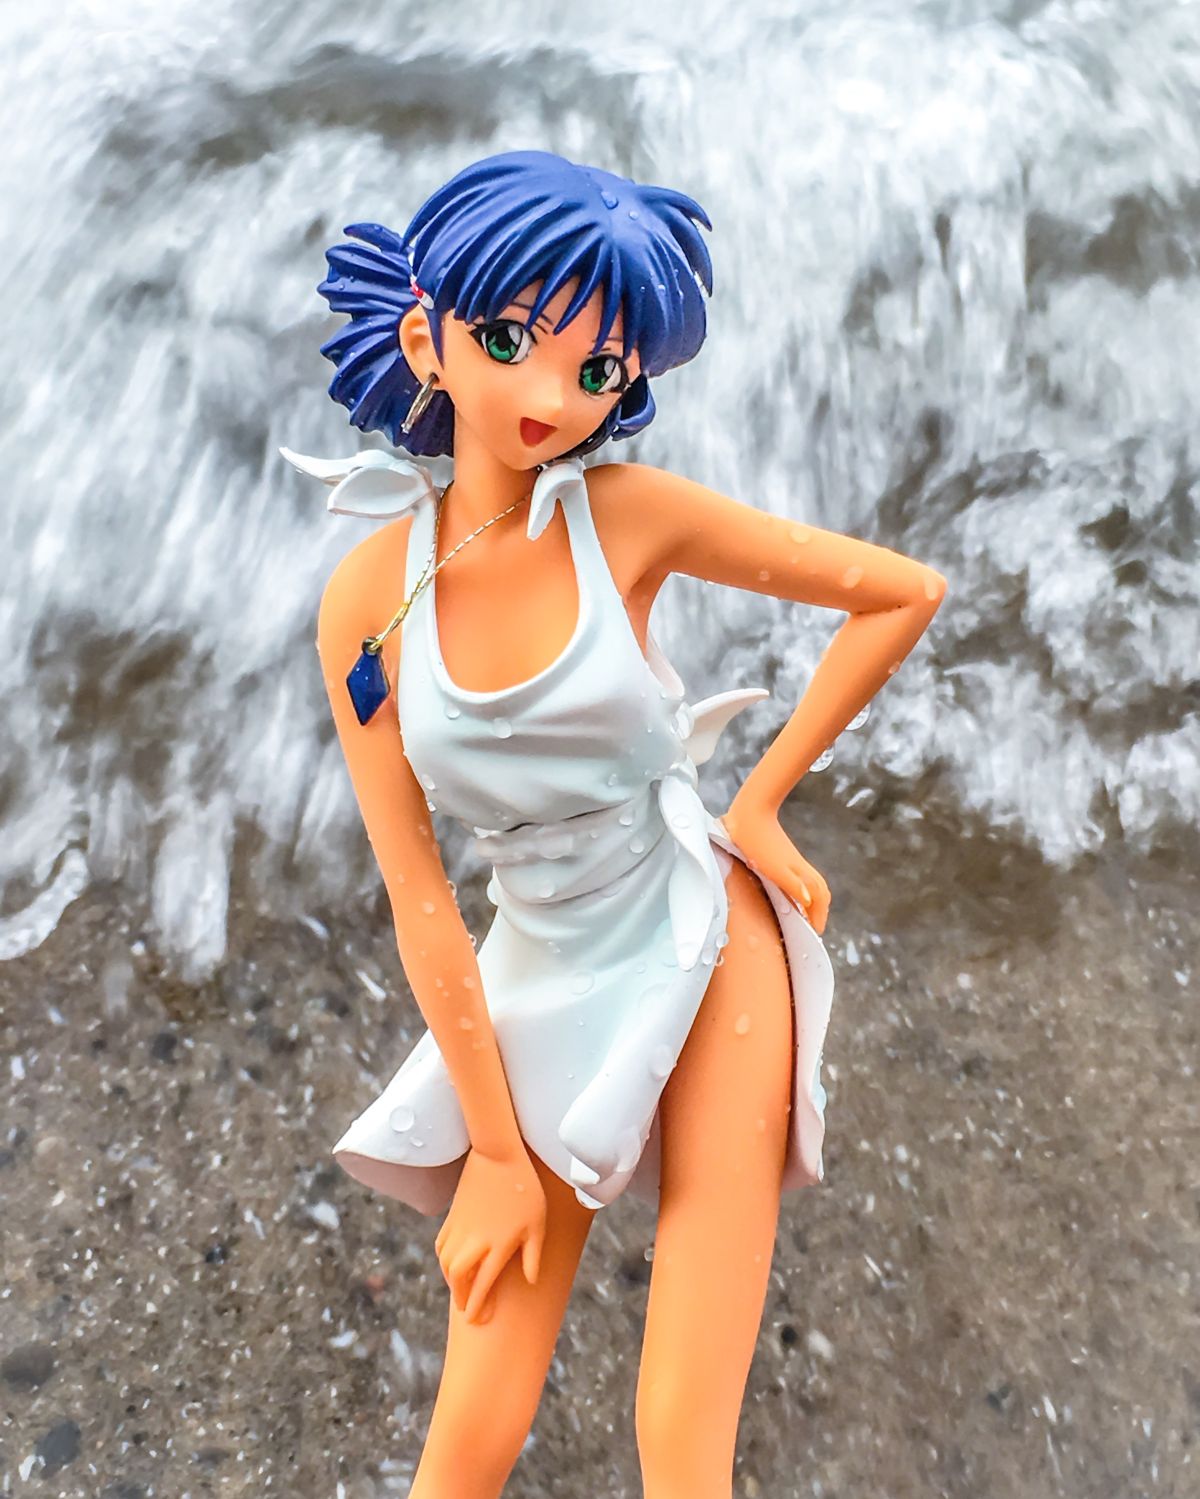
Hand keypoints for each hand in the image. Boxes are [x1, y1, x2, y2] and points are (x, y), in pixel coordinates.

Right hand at [434, 1144, 545, 1324]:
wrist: (498, 1155)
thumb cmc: (525, 1189)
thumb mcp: (537, 1223)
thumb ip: (533, 1255)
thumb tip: (531, 1281)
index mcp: (498, 1246)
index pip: (483, 1285)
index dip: (479, 1306)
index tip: (479, 1319)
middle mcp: (475, 1241)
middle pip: (459, 1279)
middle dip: (462, 1298)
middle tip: (468, 1309)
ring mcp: (460, 1228)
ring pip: (447, 1264)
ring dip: (452, 1281)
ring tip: (461, 1290)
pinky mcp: (452, 1216)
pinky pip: (441, 1246)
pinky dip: (444, 1260)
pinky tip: (451, 1264)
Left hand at [719, 798, 830, 934]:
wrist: (750, 812)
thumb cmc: (756, 841)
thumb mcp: (772, 867)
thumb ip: (792, 884)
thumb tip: (809, 902)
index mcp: (799, 872)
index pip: (819, 896)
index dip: (819, 915)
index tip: (817, 931)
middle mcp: (799, 867)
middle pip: (819, 889)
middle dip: (821, 909)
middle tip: (815, 925)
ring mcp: (791, 859)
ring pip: (811, 881)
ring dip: (813, 898)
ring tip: (807, 912)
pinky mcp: (782, 854)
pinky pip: (800, 875)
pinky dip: (802, 887)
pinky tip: (790, 889)